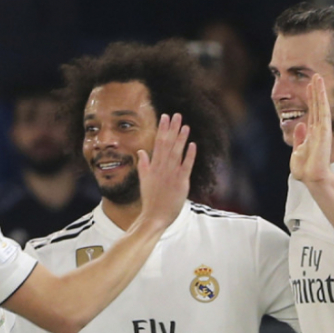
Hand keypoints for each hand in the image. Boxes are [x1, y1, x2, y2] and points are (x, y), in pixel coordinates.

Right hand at [137, 113, 195, 227]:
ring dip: (181, 139)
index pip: (158, 143)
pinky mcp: (181, 183)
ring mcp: (171, 175)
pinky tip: (192, 145)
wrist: (154, 217)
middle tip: (177, 115)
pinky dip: (189, 155)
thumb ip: (143, 165)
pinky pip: (186, 166)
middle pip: (167, 144)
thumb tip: (141, 151)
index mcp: (153, 166)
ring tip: (185, 126)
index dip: (162, 129)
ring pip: (176, 153)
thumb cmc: (150, 201)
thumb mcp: (144, 180)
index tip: (165, 117)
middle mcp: (162, 168)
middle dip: (172, 129)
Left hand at [290, 74, 333, 184]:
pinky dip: (321, 99)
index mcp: (312, 133)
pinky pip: (322, 111)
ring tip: (317, 77)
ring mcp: (322, 129)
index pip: (313, 112)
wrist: (311, 177)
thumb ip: (299, 137)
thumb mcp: (297, 151)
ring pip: (321, 106)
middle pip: (317, 106)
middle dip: (316, 91)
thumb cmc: (305, 168)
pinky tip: (319, 89)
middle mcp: (319, 129)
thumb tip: (300, 124)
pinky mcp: (323, 131)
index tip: (309, 87)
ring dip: (319, 91)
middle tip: (315, 76)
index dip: (311, 99)